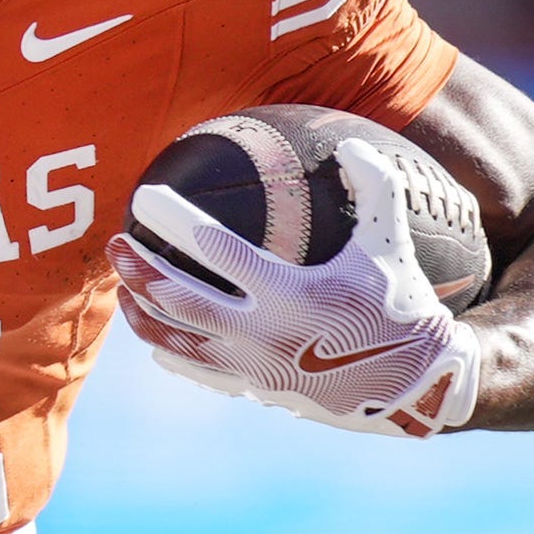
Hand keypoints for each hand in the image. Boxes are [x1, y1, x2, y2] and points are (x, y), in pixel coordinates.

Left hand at [108, 138, 480, 437]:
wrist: (417, 386)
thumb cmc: (403, 306)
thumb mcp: (391, 244)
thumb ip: (375, 188)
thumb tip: (347, 142)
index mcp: (290, 294)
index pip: (215, 251)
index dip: (175, 221)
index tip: (144, 198)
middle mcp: (262, 335)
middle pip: (179, 298)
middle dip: (139, 268)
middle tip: (116, 241)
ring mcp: (252, 369)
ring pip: (176, 339)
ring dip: (142, 311)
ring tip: (123, 285)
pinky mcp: (254, 391)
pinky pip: (197, 370)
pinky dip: (169, 349)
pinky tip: (153, 336)